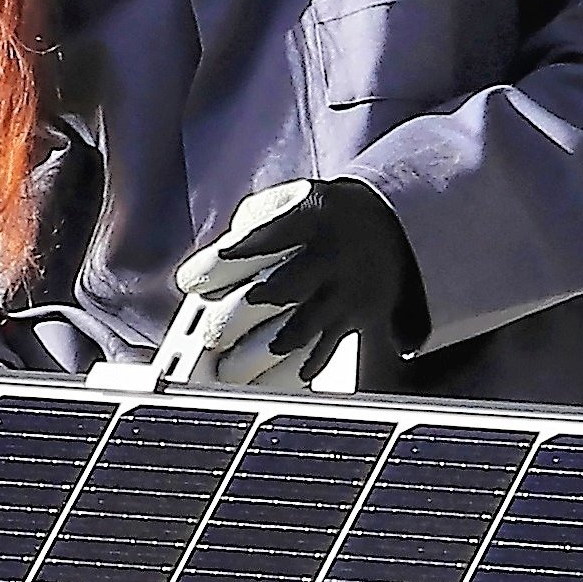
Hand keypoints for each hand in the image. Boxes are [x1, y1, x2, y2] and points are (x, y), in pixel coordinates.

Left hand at [165, 177, 419, 386]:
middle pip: (277, 292)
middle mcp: (334, 254)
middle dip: (236, 319)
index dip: (221, 264)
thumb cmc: (324, 216)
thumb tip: (216, 262)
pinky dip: (292, 372)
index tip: (190, 283)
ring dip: (258, 356)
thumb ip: (254, 221)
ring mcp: (349, 291)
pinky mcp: (359, 320)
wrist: (392, 226)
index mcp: (314, 216)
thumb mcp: (295, 198)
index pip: (259, 241)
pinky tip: (264, 383)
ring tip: (229, 371)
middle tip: (209, 336)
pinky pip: (324, 352)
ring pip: (299, 332)